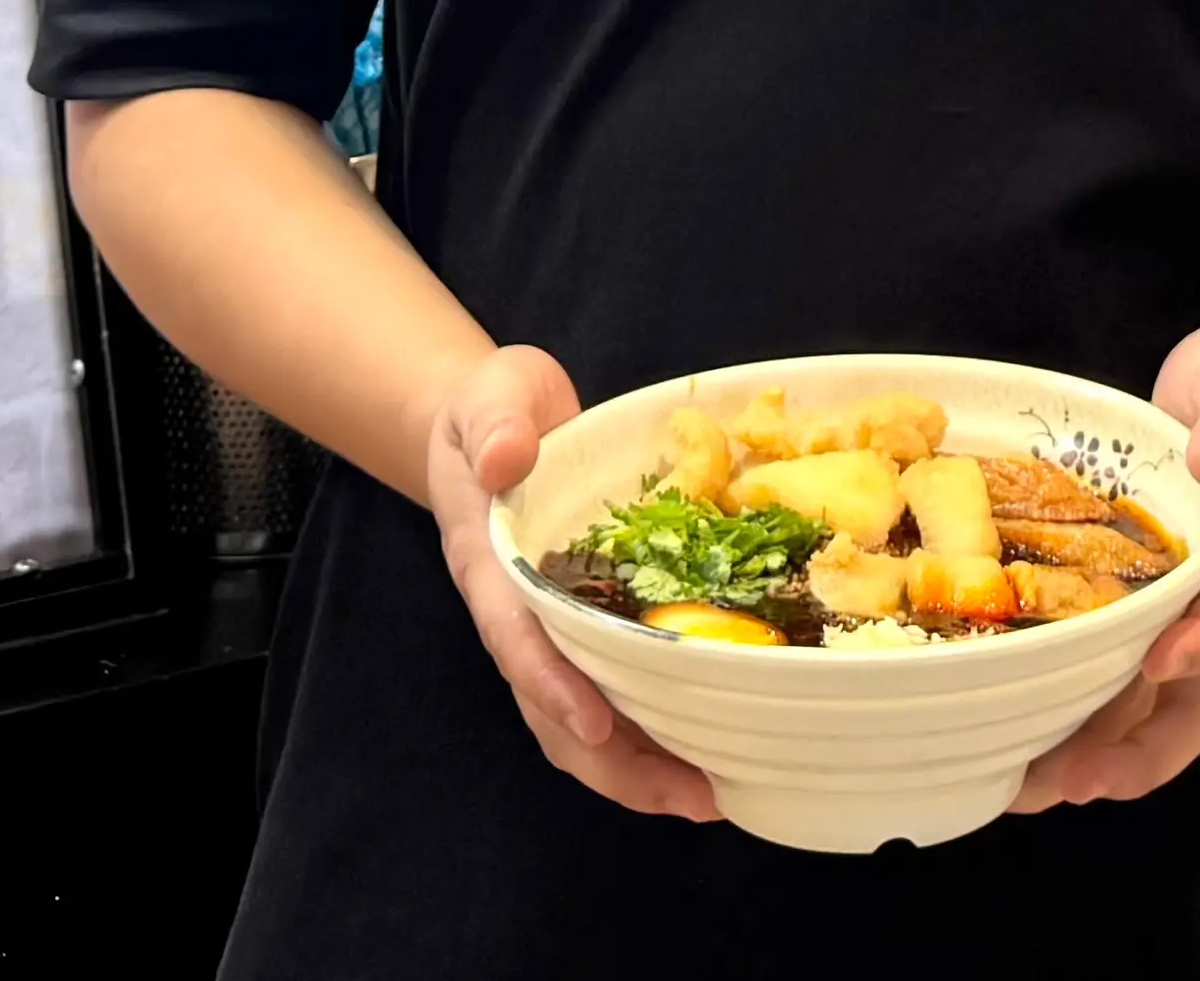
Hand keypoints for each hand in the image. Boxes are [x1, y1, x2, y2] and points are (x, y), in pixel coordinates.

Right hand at [425, 341, 719, 823]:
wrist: (495, 423)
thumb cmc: (494, 411)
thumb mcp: (491, 398)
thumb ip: (496, 426)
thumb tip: (507, 458)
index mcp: (491, 567)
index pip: (517, 638)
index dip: (553, 686)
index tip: (595, 726)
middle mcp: (518, 615)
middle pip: (553, 709)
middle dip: (615, 762)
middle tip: (688, 796)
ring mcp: (553, 629)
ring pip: (584, 720)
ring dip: (639, 766)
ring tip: (707, 799)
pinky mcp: (589, 626)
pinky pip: (615, 693)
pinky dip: (653, 732)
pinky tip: (708, 754)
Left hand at [1016, 318, 1199, 811]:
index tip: (1156, 665)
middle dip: (1144, 747)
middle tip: (1078, 780)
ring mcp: (1188, 612)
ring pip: (1160, 707)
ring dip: (1106, 752)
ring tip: (1037, 786)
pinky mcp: (1154, 610)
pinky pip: (1127, 678)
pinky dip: (1088, 717)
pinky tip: (1034, 741)